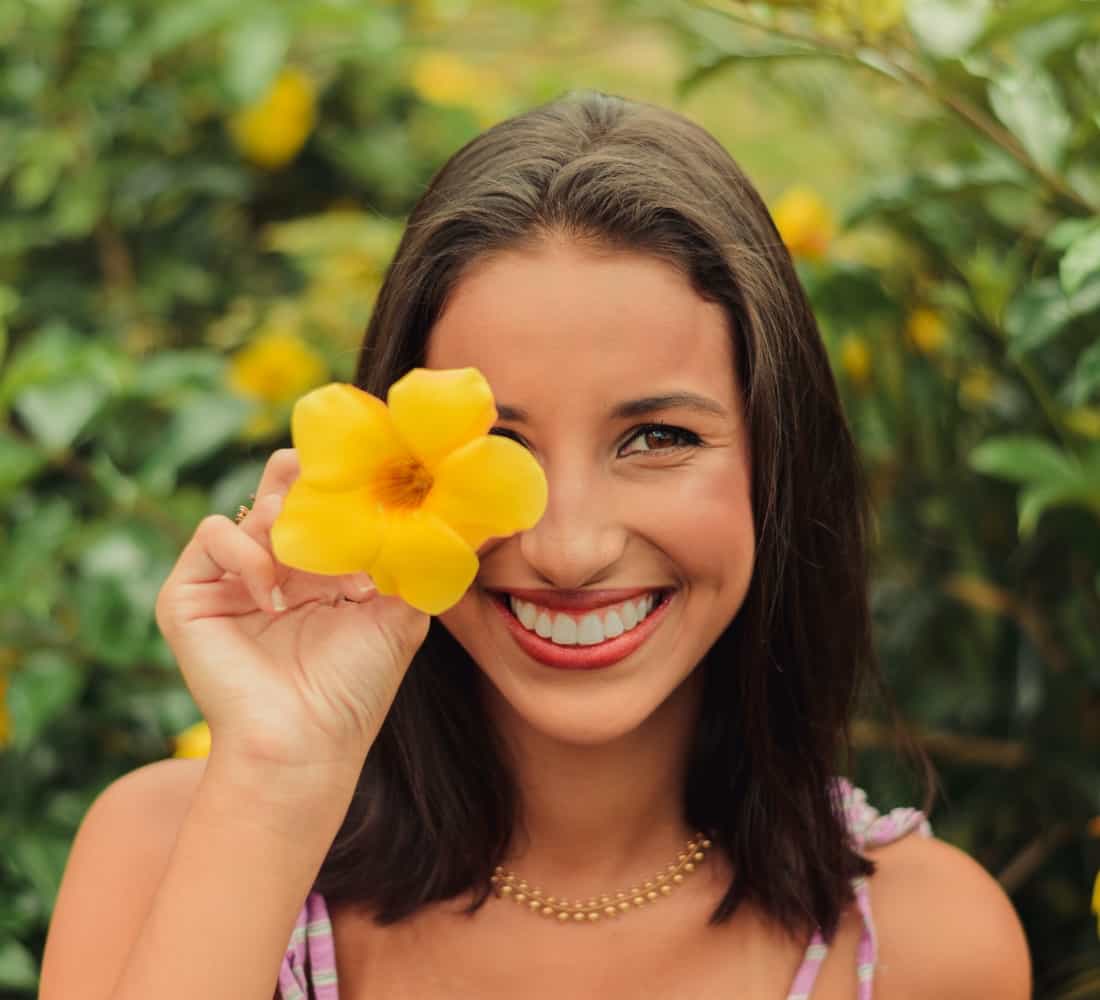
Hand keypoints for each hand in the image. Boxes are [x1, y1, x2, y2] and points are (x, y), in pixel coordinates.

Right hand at [155, 449, 429, 773]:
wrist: (308, 742)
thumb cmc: (356, 687)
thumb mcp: (401, 613)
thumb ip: (409, 559)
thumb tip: (431, 510)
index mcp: (319, 567)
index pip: (322, 499)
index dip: (343, 487)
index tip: (375, 491)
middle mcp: (274, 566)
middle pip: (280, 485)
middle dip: (310, 485)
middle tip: (338, 504)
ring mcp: (230, 578)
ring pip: (252, 508)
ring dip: (292, 530)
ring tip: (322, 578)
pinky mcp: (189, 594)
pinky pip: (213, 533)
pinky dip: (248, 553)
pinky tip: (275, 597)